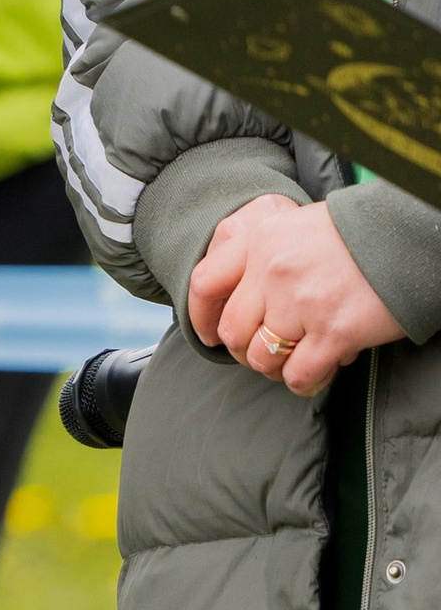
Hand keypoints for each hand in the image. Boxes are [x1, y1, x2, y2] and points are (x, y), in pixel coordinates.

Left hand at [187, 192, 402, 394]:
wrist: (408, 237)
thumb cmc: (355, 234)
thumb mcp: (296, 227)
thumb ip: (263, 257)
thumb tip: (242, 301)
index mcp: (259, 240)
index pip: (203, 285)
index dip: (201, 318)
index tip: (210, 335)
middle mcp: (273, 271)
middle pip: (233, 332)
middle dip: (245, 351)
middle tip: (267, 352)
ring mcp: (301, 303)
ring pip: (261, 359)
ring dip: (276, 367)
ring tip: (297, 358)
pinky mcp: (333, 331)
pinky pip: (297, 375)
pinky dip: (304, 381)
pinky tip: (319, 370)